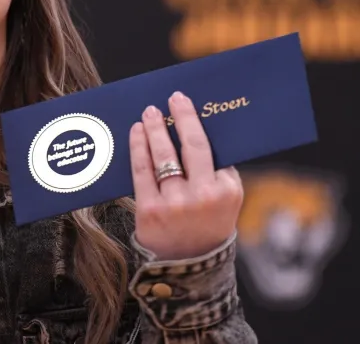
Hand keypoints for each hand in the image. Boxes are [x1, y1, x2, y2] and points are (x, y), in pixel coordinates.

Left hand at [129, 91, 243, 260]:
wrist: (190, 265)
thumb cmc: (207, 222)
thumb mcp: (225, 200)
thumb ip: (217, 171)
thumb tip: (195, 127)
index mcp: (227, 190)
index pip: (211, 149)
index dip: (195, 124)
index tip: (184, 104)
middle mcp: (204, 195)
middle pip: (191, 146)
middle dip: (182, 118)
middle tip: (173, 98)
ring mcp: (175, 204)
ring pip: (163, 156)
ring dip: (155, 129)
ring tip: (150, 112)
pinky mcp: (150, 210)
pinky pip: (142, 171)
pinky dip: (138, 148)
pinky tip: (137, 132)